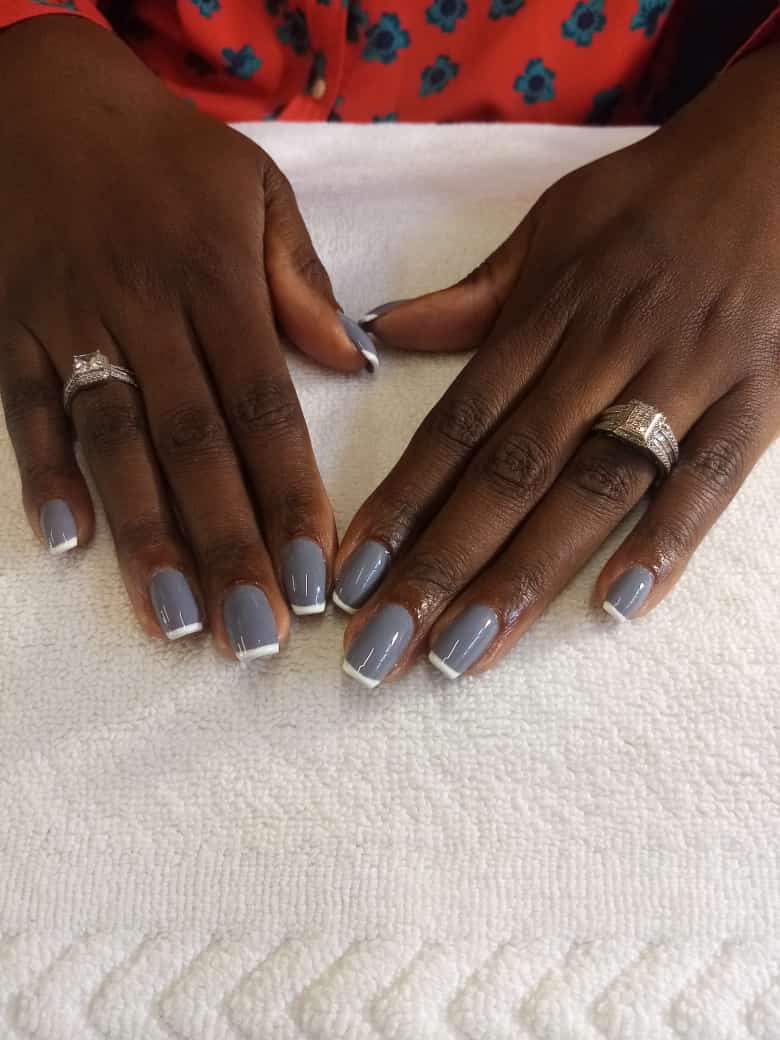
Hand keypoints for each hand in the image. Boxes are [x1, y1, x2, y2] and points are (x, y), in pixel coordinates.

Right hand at [0, 18, 375, 658]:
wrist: (39, 94)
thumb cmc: (165, 152)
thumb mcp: (254, 190)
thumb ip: (300, 282)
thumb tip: (351, 364)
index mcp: (215, 281)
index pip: (264, 409)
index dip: (292, 496)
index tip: (320, 576)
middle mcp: (144, 311)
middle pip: (193, 447)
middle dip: (229, 546)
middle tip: (257, 634)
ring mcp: (69, 323)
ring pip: (113, 443)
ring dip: (144, 536)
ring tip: (177, 620)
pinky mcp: (10, 329)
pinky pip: (24, 409)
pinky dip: (44, 474)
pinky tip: (68, 543)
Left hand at [335, 45, 779, 686]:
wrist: (778, 153)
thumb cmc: (653, 197)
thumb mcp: (551, 226)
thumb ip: (473, 296)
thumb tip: (383, 334)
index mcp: (546, 314)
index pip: (456, 426)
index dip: (400, 505)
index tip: (351, 577)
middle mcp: (602, 352)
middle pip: (508, 475)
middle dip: (438, 568)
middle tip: (382, 650)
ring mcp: (682, 377)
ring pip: (592, 488)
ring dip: (524, 576)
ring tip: (464, 654)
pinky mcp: (756, 396)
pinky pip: (708, 478)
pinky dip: (666, 541)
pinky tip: (615, 608)